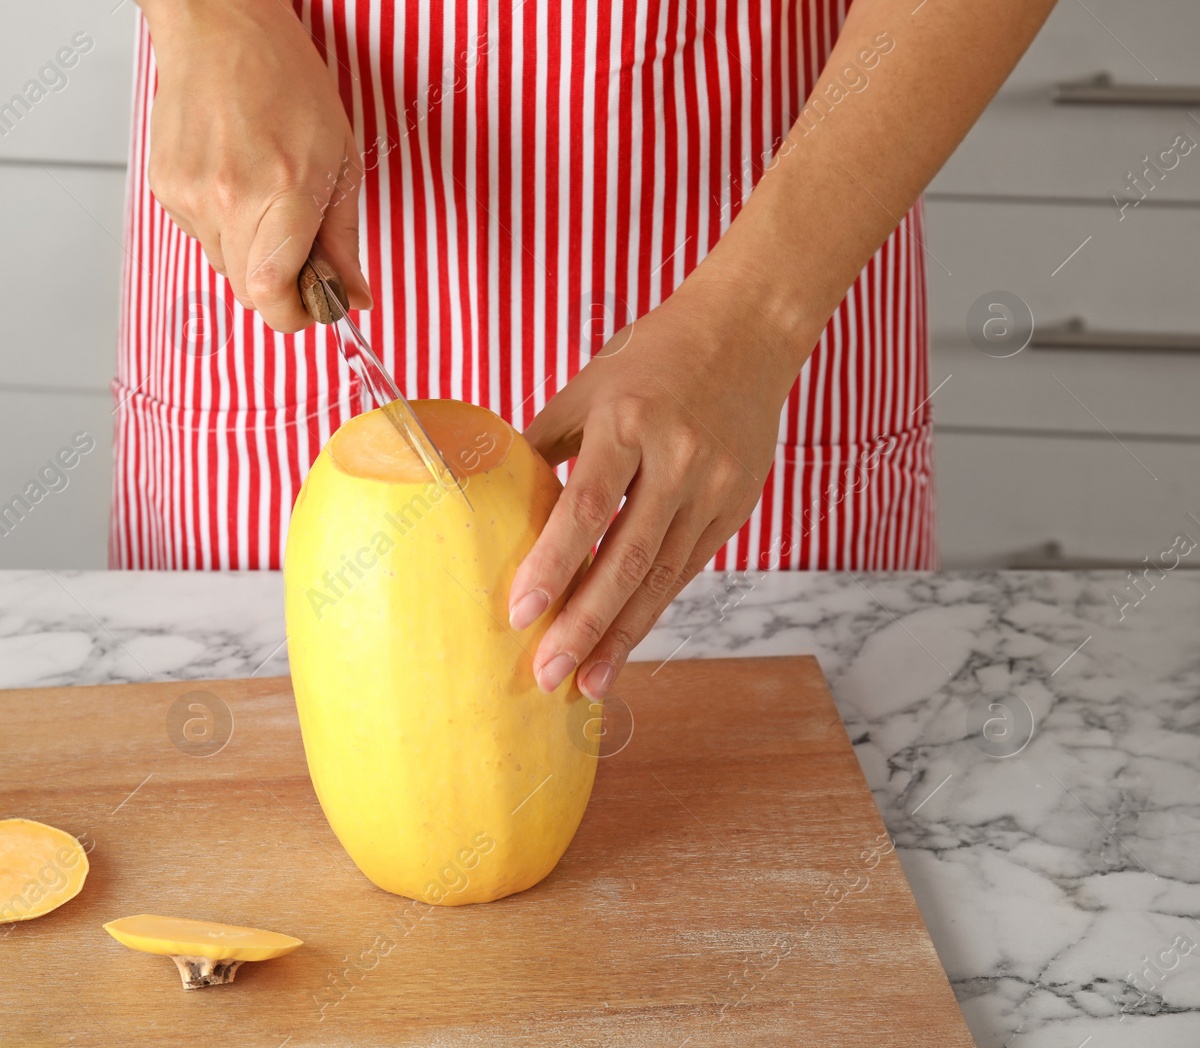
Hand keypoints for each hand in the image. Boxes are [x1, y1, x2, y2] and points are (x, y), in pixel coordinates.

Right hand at [142, 0, 371, 330]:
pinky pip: (200, 236)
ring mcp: (191, 195)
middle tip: (298, 247)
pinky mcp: (166, 189)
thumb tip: (351, 296)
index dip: (294, 316)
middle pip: (249, 290)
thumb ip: (342, 238)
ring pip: (224, 265)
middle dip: (278, 283)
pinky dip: (222, 224)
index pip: (272, 293)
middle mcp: (229, 198)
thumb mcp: (339, 159)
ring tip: (262, 195)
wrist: (221, 31)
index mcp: (282, 190)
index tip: (310, 309)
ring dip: (249, 250)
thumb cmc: (285, 81)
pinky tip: (233, 178)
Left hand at [510, 265, 806, 698]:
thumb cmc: (649, 358)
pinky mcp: (737, 506)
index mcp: (629, 421)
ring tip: (586, 683)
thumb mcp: (586, 388)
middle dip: (586, 624)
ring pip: (664, 576)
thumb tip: (492, 505)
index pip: (586, 507)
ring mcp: (716, 486)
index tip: (520, 614)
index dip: (553, 565)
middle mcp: (678, 458)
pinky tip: (624, 642)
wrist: (746, 332)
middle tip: (547, 676)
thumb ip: (543, 448)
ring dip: (622, 635)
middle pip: (629, 557)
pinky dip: (652, 607)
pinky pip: (687, 568)